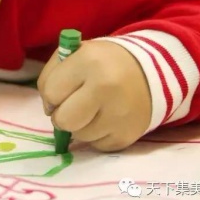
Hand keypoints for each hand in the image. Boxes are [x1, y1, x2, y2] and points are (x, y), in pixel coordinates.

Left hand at [37, 40, 151, 151]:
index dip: (51, 94)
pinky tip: (106, 119)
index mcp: (89, 61)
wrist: (150, 73)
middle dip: (61, 115)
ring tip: (93, 110)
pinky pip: (96, 145)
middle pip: (63, 120)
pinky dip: (96, 135)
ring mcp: (119, 114)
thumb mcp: (74, 55)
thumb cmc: (102, 63)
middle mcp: (105, 87)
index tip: (62, 90)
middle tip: (72, 105)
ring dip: (79, 126)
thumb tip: (49, 109)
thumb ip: (51, 76)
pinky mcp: (127, 135)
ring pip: (78, 135)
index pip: (51, 92)